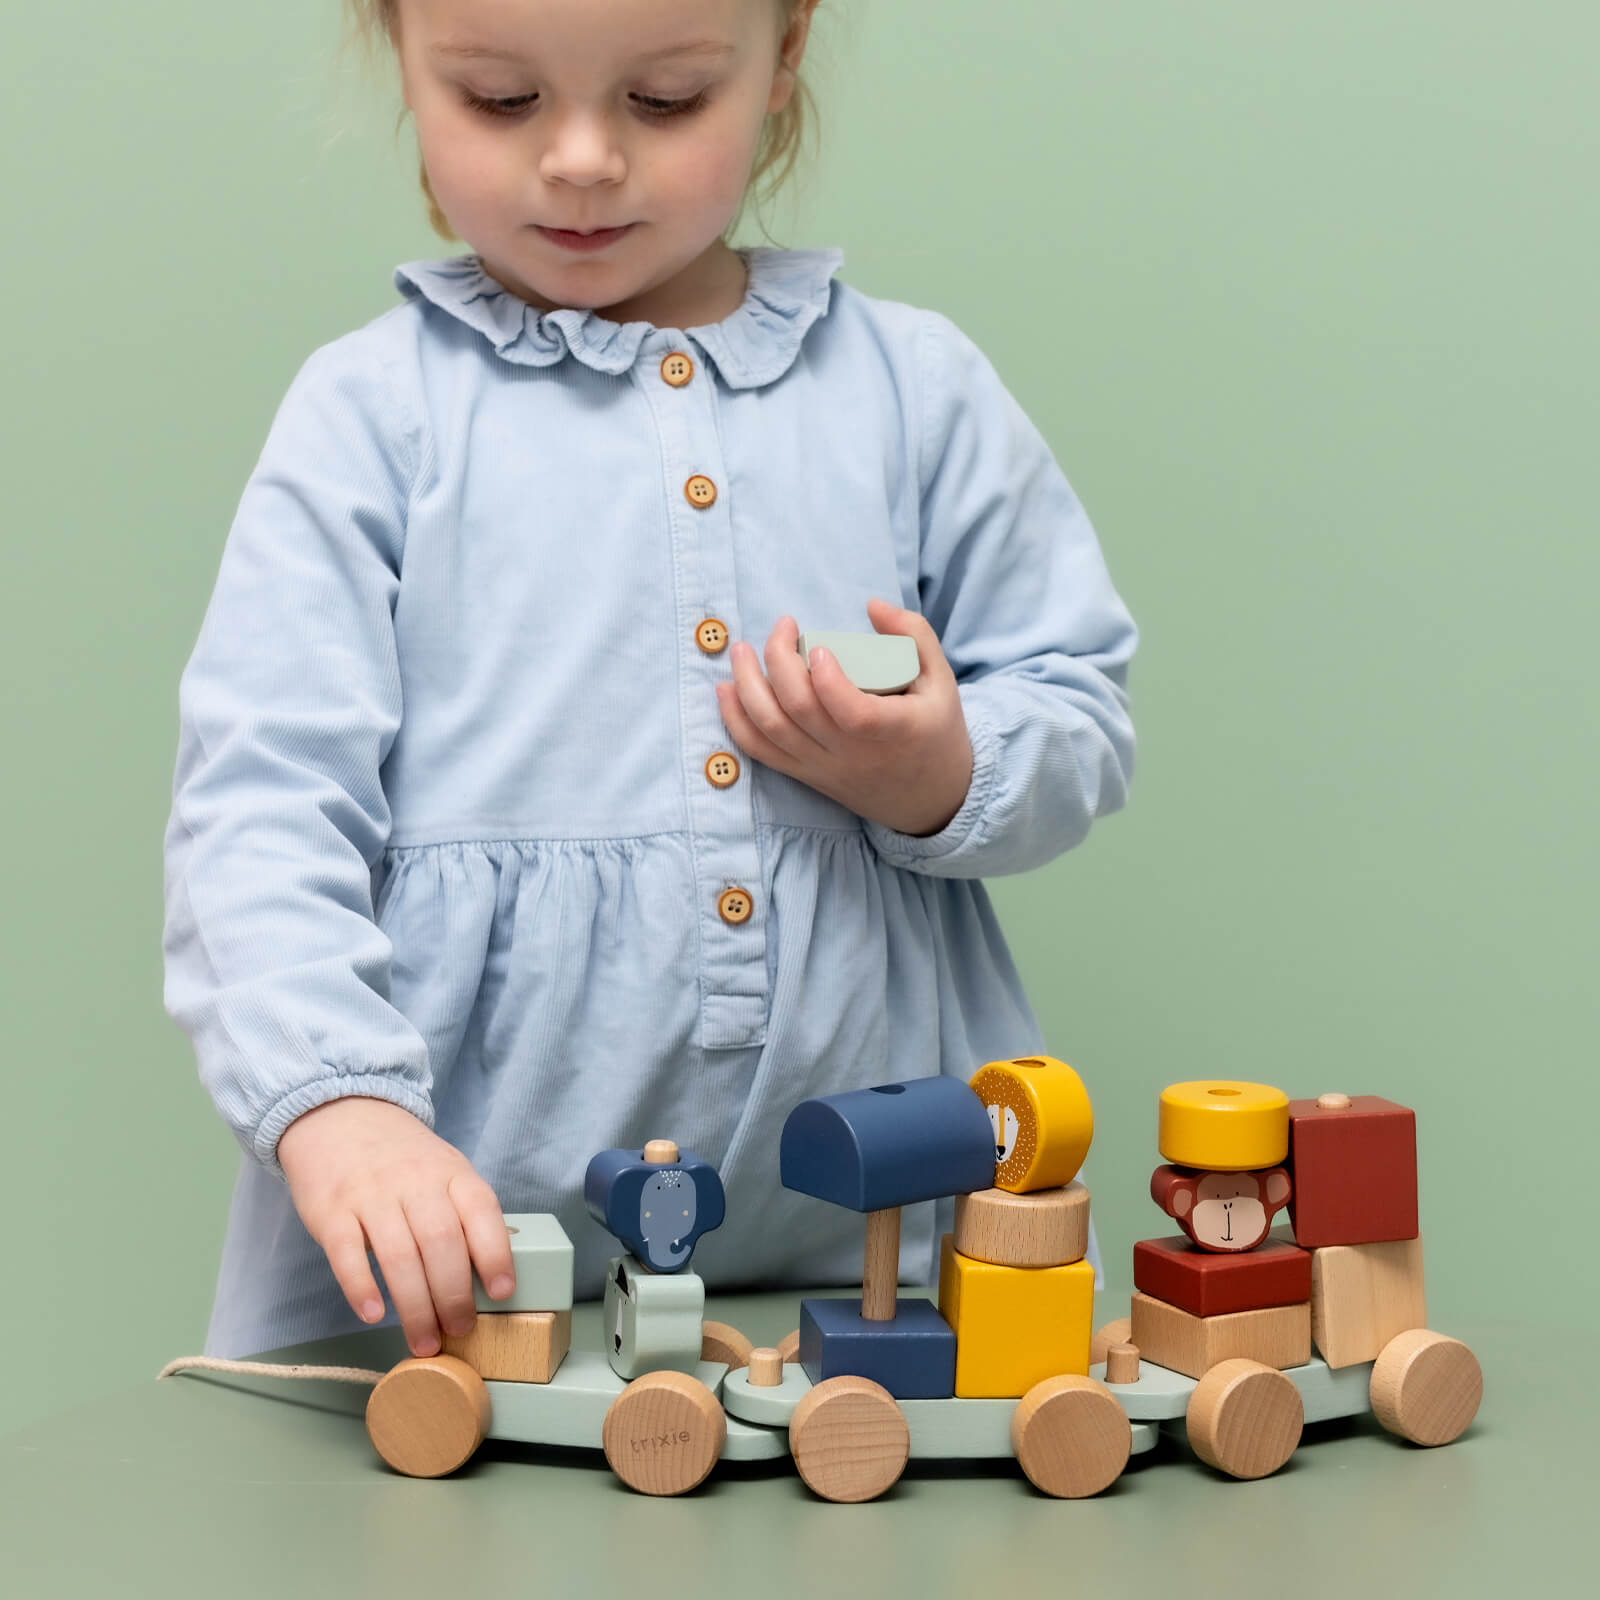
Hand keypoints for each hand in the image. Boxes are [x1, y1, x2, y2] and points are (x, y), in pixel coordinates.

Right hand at [277, 1096, 515, 1358]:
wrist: (339, 1115)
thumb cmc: (402, 1158)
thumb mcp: (443, 1170)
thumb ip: (462, 1212)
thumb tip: (488, 1276)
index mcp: (451, 1173)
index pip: (481, 1211)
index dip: (495, 1253)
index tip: (502, 1293)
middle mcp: (414, 1181)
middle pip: (441, 1242)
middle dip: (454, 1295)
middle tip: (460, 1331)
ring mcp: (371, 1195)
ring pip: (399, 1255)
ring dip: (414, 1306)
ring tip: (424, 1342)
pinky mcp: (331, 1210)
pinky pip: (347, 1252)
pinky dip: (361, 1286)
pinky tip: (373, 1313)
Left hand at [714, 597, 973, 837]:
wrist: (930, 798)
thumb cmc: (936, 732)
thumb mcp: (942, 680)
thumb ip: (914, 634)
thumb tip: (872, 605)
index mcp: (890, 732)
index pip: (851, 712)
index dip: (827, 679)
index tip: (818, 646)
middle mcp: (851, 755)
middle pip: (799, 713)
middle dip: (779, 662)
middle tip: (783, 626)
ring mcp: (823, 768)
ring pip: (771, 731)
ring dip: (746, 688)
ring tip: (741, 652)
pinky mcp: (806, 776)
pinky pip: (761, 753)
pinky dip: (736, 722)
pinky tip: (726, 690)